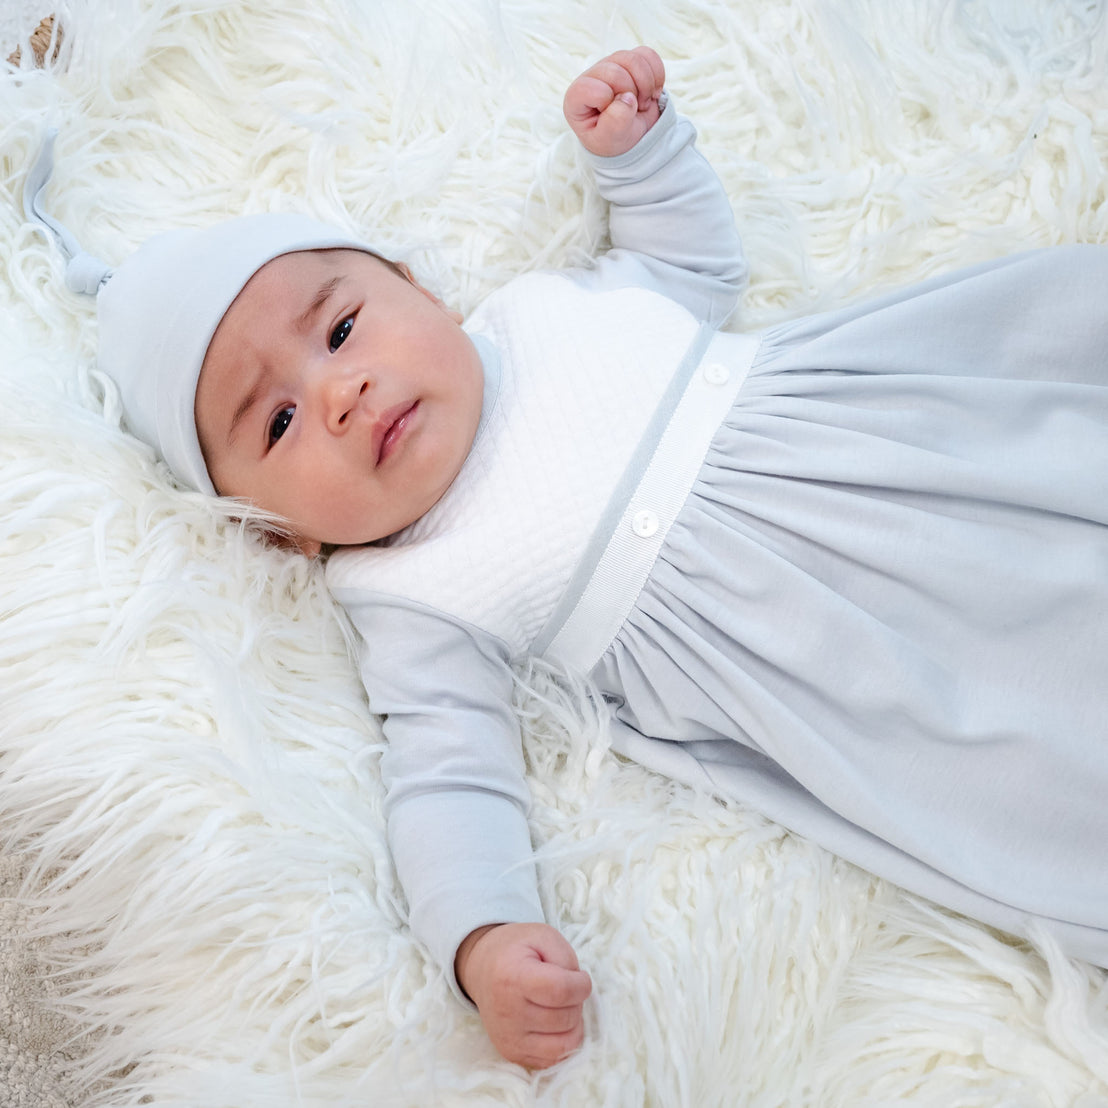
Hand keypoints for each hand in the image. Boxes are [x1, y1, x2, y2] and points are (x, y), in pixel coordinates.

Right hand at [455, 922, 591, 1068]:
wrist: (483, 968)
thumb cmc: (516, 949)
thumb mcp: (543, 935)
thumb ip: (566, 959)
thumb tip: (579, 990)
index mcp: (513, 976)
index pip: (561, 991)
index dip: (581, 985)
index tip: (580, 977)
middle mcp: (507, 1012)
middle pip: (565, 1018)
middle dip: (577, 1002)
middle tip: (567, 989)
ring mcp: (508, 1037)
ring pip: (564, 1045)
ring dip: (573, 1024)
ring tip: (562, 1007)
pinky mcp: (511, 1053)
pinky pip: (552, 1059)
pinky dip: (562, 1042)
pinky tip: (555, 1024)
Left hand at [563, 46, 665, 157]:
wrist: (629, 135)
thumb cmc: (612, 138)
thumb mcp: (608, 140)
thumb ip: (613, 123)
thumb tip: (628, 98)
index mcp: (577, 96)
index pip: (594, 89)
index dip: (610, 105)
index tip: (614, 119)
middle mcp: (592, 75)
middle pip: (616, 72)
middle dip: (631, 95)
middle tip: (635, 112)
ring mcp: (612, 64)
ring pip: (634, 59)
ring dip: (646, 85)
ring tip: (643, 103)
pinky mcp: (630, 60)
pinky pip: (648, 55)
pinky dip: (657, 75)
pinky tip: (652, 93)